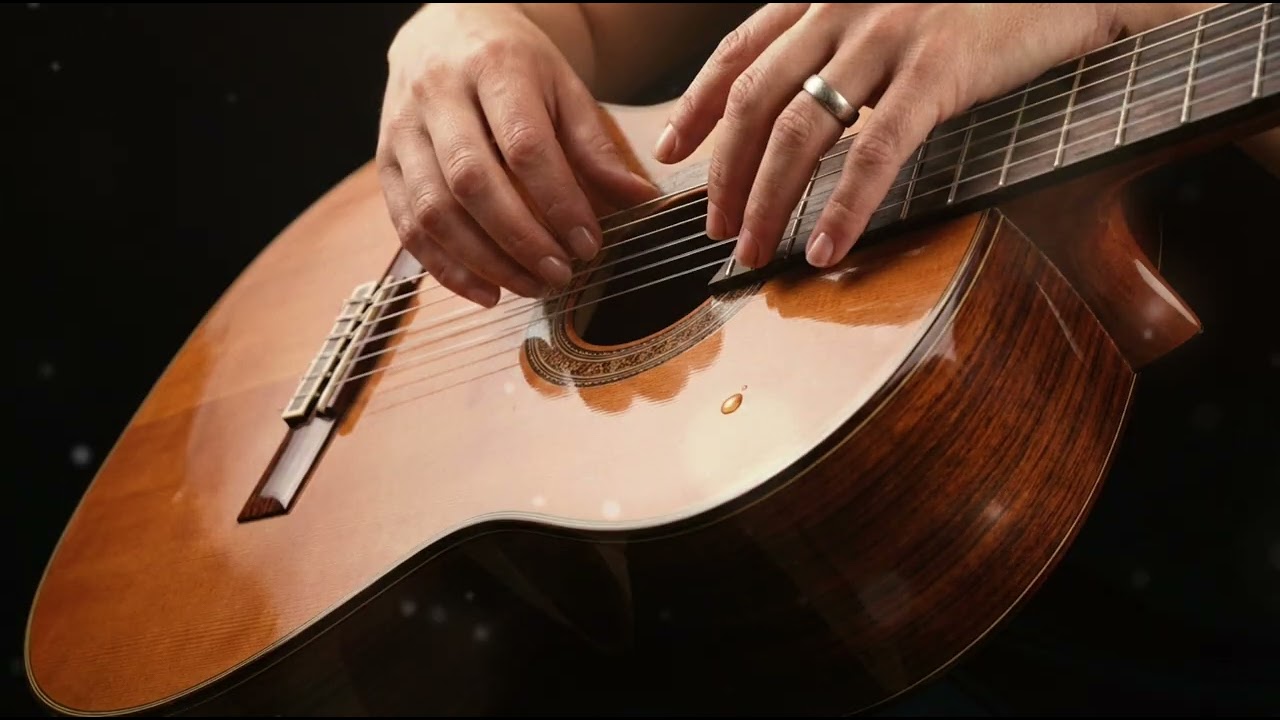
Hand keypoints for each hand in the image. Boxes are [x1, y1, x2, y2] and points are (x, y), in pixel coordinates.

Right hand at [377, 3, 658, 306]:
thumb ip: (594, 146)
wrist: (448, 26)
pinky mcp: (384, 161)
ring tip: (530, 287)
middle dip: (520, 240)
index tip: (589, 244)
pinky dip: (446, 268)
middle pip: (472, 182)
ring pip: (433, 210)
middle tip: (560, 276)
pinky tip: (486, 291)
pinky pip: (407, 225)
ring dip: (484, 262)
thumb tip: (639, 200)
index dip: (558, 202)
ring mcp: (402, 128)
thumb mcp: (564, 87)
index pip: (524, 146)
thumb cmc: (514, 63)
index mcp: (493, 67)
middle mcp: (437, 94)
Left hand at [654, 3, 1121, 268]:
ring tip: (751, 248)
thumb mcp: (892, 6)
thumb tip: (800, 104)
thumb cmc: (981, 1)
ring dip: (766, 199)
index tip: (671, 150)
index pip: (738, 51)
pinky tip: (827, 247)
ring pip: (798, 129)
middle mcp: (843, 5)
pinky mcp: (938, 68)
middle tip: (714, 225)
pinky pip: (875, 150)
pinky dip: (845, 207)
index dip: (696, 104)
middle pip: (753, 99)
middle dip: (723, 172)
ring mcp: (887, 34)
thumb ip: (839, 44)